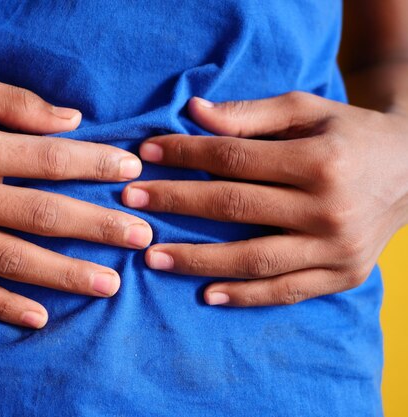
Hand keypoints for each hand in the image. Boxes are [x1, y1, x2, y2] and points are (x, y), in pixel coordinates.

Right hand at [0, 65, 152, 327]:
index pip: (47, 159)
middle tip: (141, 238)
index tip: (131, 173)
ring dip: (64, 274)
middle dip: (97, 228)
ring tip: (109, 284)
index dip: (94, 165)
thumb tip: (73, 122)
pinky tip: (39, 317)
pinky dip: (1, 306)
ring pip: (9, 260)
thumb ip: (17, 104)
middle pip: (40, 215)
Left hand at [122, 92, 407, 306]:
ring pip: (254, 259)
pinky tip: (206, 295)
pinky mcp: (343, 276)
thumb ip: (251, 114)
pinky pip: (285, 291)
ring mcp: (337, 249)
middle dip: (176, 203)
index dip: (186, 155)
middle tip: (130, 203)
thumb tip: (194, 112)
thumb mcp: (308, 110)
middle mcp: (329, 208)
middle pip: (235, 207)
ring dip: (197, 260)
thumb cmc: (350, 134)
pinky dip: (245, 296)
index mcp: (320, 160)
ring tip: (151, 257)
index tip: (146, 154)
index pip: (234, 158)